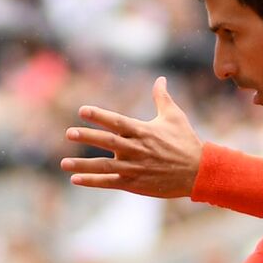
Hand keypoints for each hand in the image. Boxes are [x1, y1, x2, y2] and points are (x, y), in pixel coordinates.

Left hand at [61, 76, 202, 197]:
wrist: (198, 172)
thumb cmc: (186, 142)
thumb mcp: (175, 116)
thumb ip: (162, 98)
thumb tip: (160, 79)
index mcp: (143, 131)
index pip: (117, 121)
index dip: (100, 116)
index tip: (82, 111)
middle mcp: (136, 149)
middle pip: (108, 142)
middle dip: (87, 137)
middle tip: (69, 133)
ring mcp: (134, 167)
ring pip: (104, 165)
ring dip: (83, 164)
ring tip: (64, 162)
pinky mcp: (134, 183)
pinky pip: (109, 182)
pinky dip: (92, 181)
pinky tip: (75, 179)